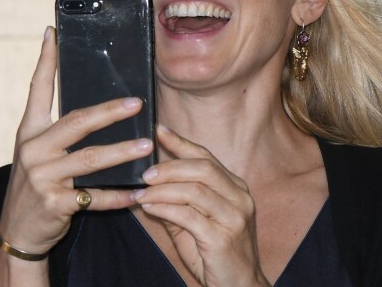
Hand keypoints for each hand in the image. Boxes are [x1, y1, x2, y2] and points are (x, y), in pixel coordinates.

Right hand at [0, 26, 154, 255]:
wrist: (18, 230)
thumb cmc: (38, 181)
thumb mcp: (39, 150)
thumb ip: (60, 128)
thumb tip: (98, 104)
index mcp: (30, 131)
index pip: (37, 89)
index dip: (45, 60)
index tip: (53, 32)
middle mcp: (33, 149)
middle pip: (75, 122)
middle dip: (109, 111)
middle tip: (137, 103)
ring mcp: (42, 177)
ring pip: (89, 159)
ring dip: (122, 152)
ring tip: (148, 145)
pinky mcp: (54, 204)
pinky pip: (94, 198)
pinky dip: (118, 196)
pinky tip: (139, 192)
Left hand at [131, 125, 269, 285]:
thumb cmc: (214, 253)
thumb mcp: (195, 221)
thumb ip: (177, 200)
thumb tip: (148, 181)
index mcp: (235, 186)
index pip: (206, 156)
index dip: (181, 142)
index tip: (159, 129)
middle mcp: (239, 196)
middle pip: (202, 168)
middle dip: (170, 166)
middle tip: (145, 172)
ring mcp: (234, 216)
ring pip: (194, 190)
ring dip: (163, 190)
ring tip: (141, 192)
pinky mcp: (222, 237)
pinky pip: (189, 216)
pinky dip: (165, 209)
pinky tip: (149, 208)